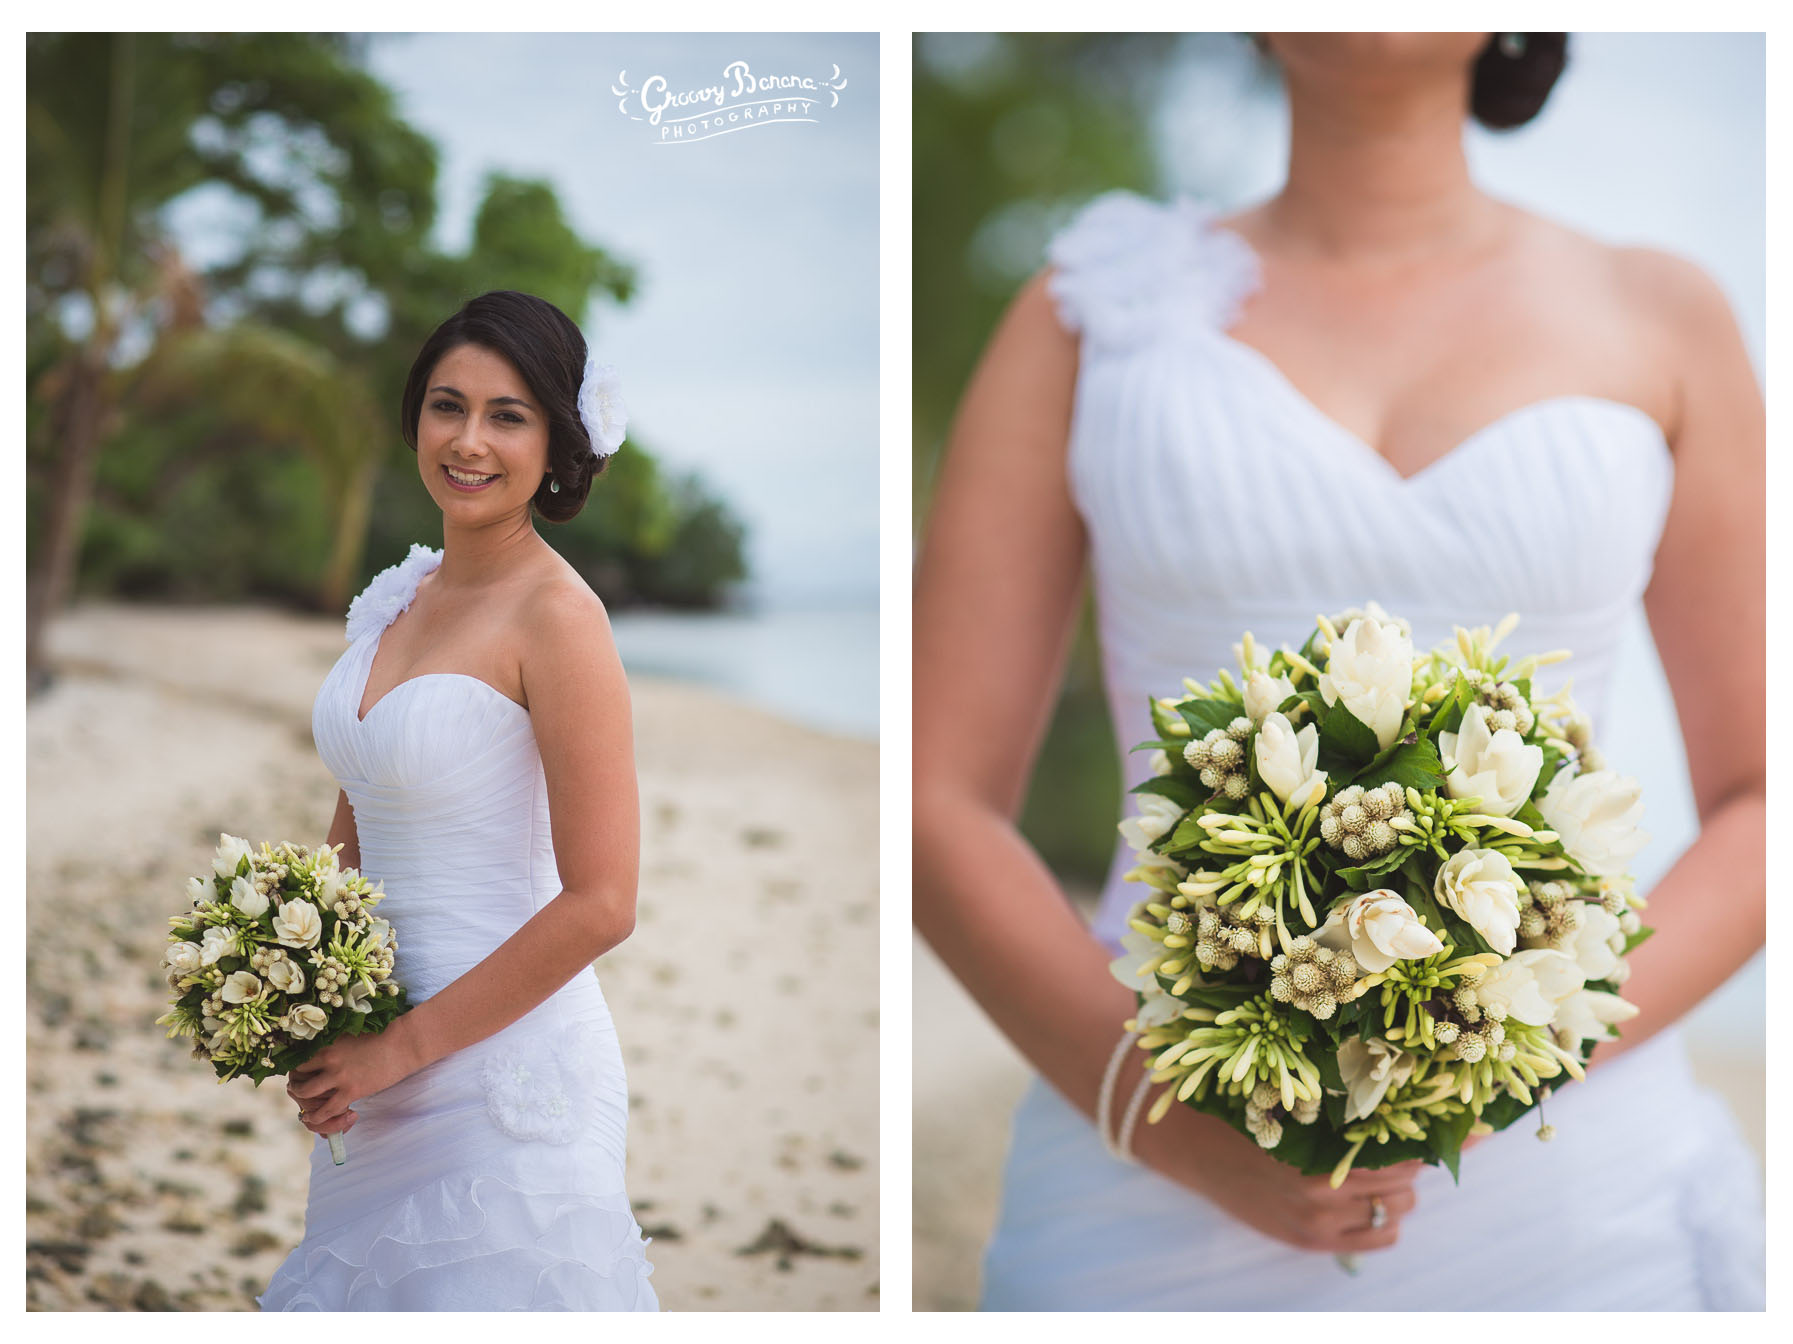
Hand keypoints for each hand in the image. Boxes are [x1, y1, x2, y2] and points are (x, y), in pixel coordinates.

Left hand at [286, 1025, 414, 1136]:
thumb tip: (324, 1052)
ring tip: (304, 1107)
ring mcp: (339, 1076)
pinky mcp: (352, 1091)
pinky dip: (317, 1117)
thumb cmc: (382, 1036)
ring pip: (306, 1093)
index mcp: (328, 1043)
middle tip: (300, 1092)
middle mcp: (328, 1058)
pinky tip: (315, 1118)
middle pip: (297, 1075)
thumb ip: (334, 1044)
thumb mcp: (351, 1035)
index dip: (295, 1069)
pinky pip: (326, 1109)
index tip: (299, 1075)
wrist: (404, 1044)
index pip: (298, 1059)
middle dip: (296, 1085)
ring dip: (303, 1102)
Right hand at [1134, 1101, 1422, 1254]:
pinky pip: (1382, 1237)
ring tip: (1376, 1165)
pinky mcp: (1312, 1240)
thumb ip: (1343, 1098)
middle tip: (1400, 1137)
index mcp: (1319, 1145)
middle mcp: (1324, 1189)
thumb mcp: (1295, 1098)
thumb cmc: (1246, 1109)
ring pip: (1400, 1207)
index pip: (1401, 1147)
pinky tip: (1370, 1199)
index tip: (1444, 1121)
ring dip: (1398, 1187)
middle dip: (1411, 1157)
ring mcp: (1320, 1219)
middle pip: (1407, 1177)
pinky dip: (1386, 1219)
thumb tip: (1402, 1084)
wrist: (1194, 1147)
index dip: (1426, 1132)